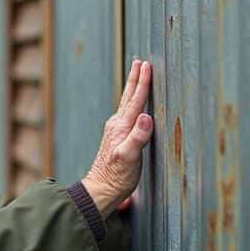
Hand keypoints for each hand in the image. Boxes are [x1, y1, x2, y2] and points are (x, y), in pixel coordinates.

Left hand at [82, 60, 153, 219]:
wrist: (102, 189)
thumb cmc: (117, 177)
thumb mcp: (130, 158)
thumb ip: (138, 137)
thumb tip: (147, 116)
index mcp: (121, 128)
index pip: (135, 101)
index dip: (143, 83)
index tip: (147, 66)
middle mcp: (117, 125)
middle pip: (128, 97)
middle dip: (136, 79)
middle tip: (140, 61)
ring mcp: (116, 131)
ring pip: (127, 103)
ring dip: (133, 87)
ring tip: (137, 74)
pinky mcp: (117, 137)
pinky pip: (127, 112)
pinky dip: (132, 101)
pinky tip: (134, 102)